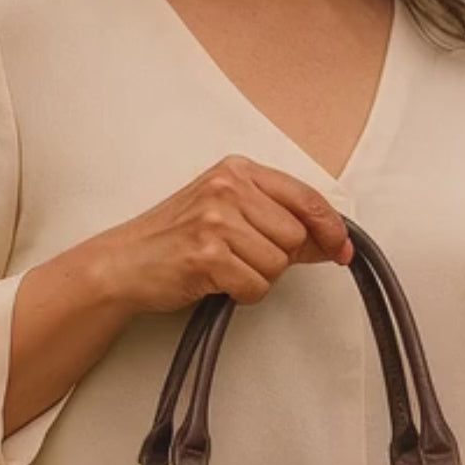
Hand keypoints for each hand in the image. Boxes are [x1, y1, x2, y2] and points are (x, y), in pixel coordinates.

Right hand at [92, 154, 352, 315]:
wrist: (122, 263)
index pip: (306, 197)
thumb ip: (279, 222)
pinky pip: (256, 287)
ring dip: (256, 277)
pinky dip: (241, 294)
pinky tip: (215, 282)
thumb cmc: (175, 239)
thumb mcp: (228, 214)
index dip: (331, 228)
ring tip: (225, 269)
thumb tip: (331, 243)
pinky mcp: (206, 254)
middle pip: (294, 236)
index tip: (341, 250)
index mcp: (238, 170)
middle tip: (242, 259)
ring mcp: (216, 219)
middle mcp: (228, 187)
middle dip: (276, 258)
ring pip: (277, 264)